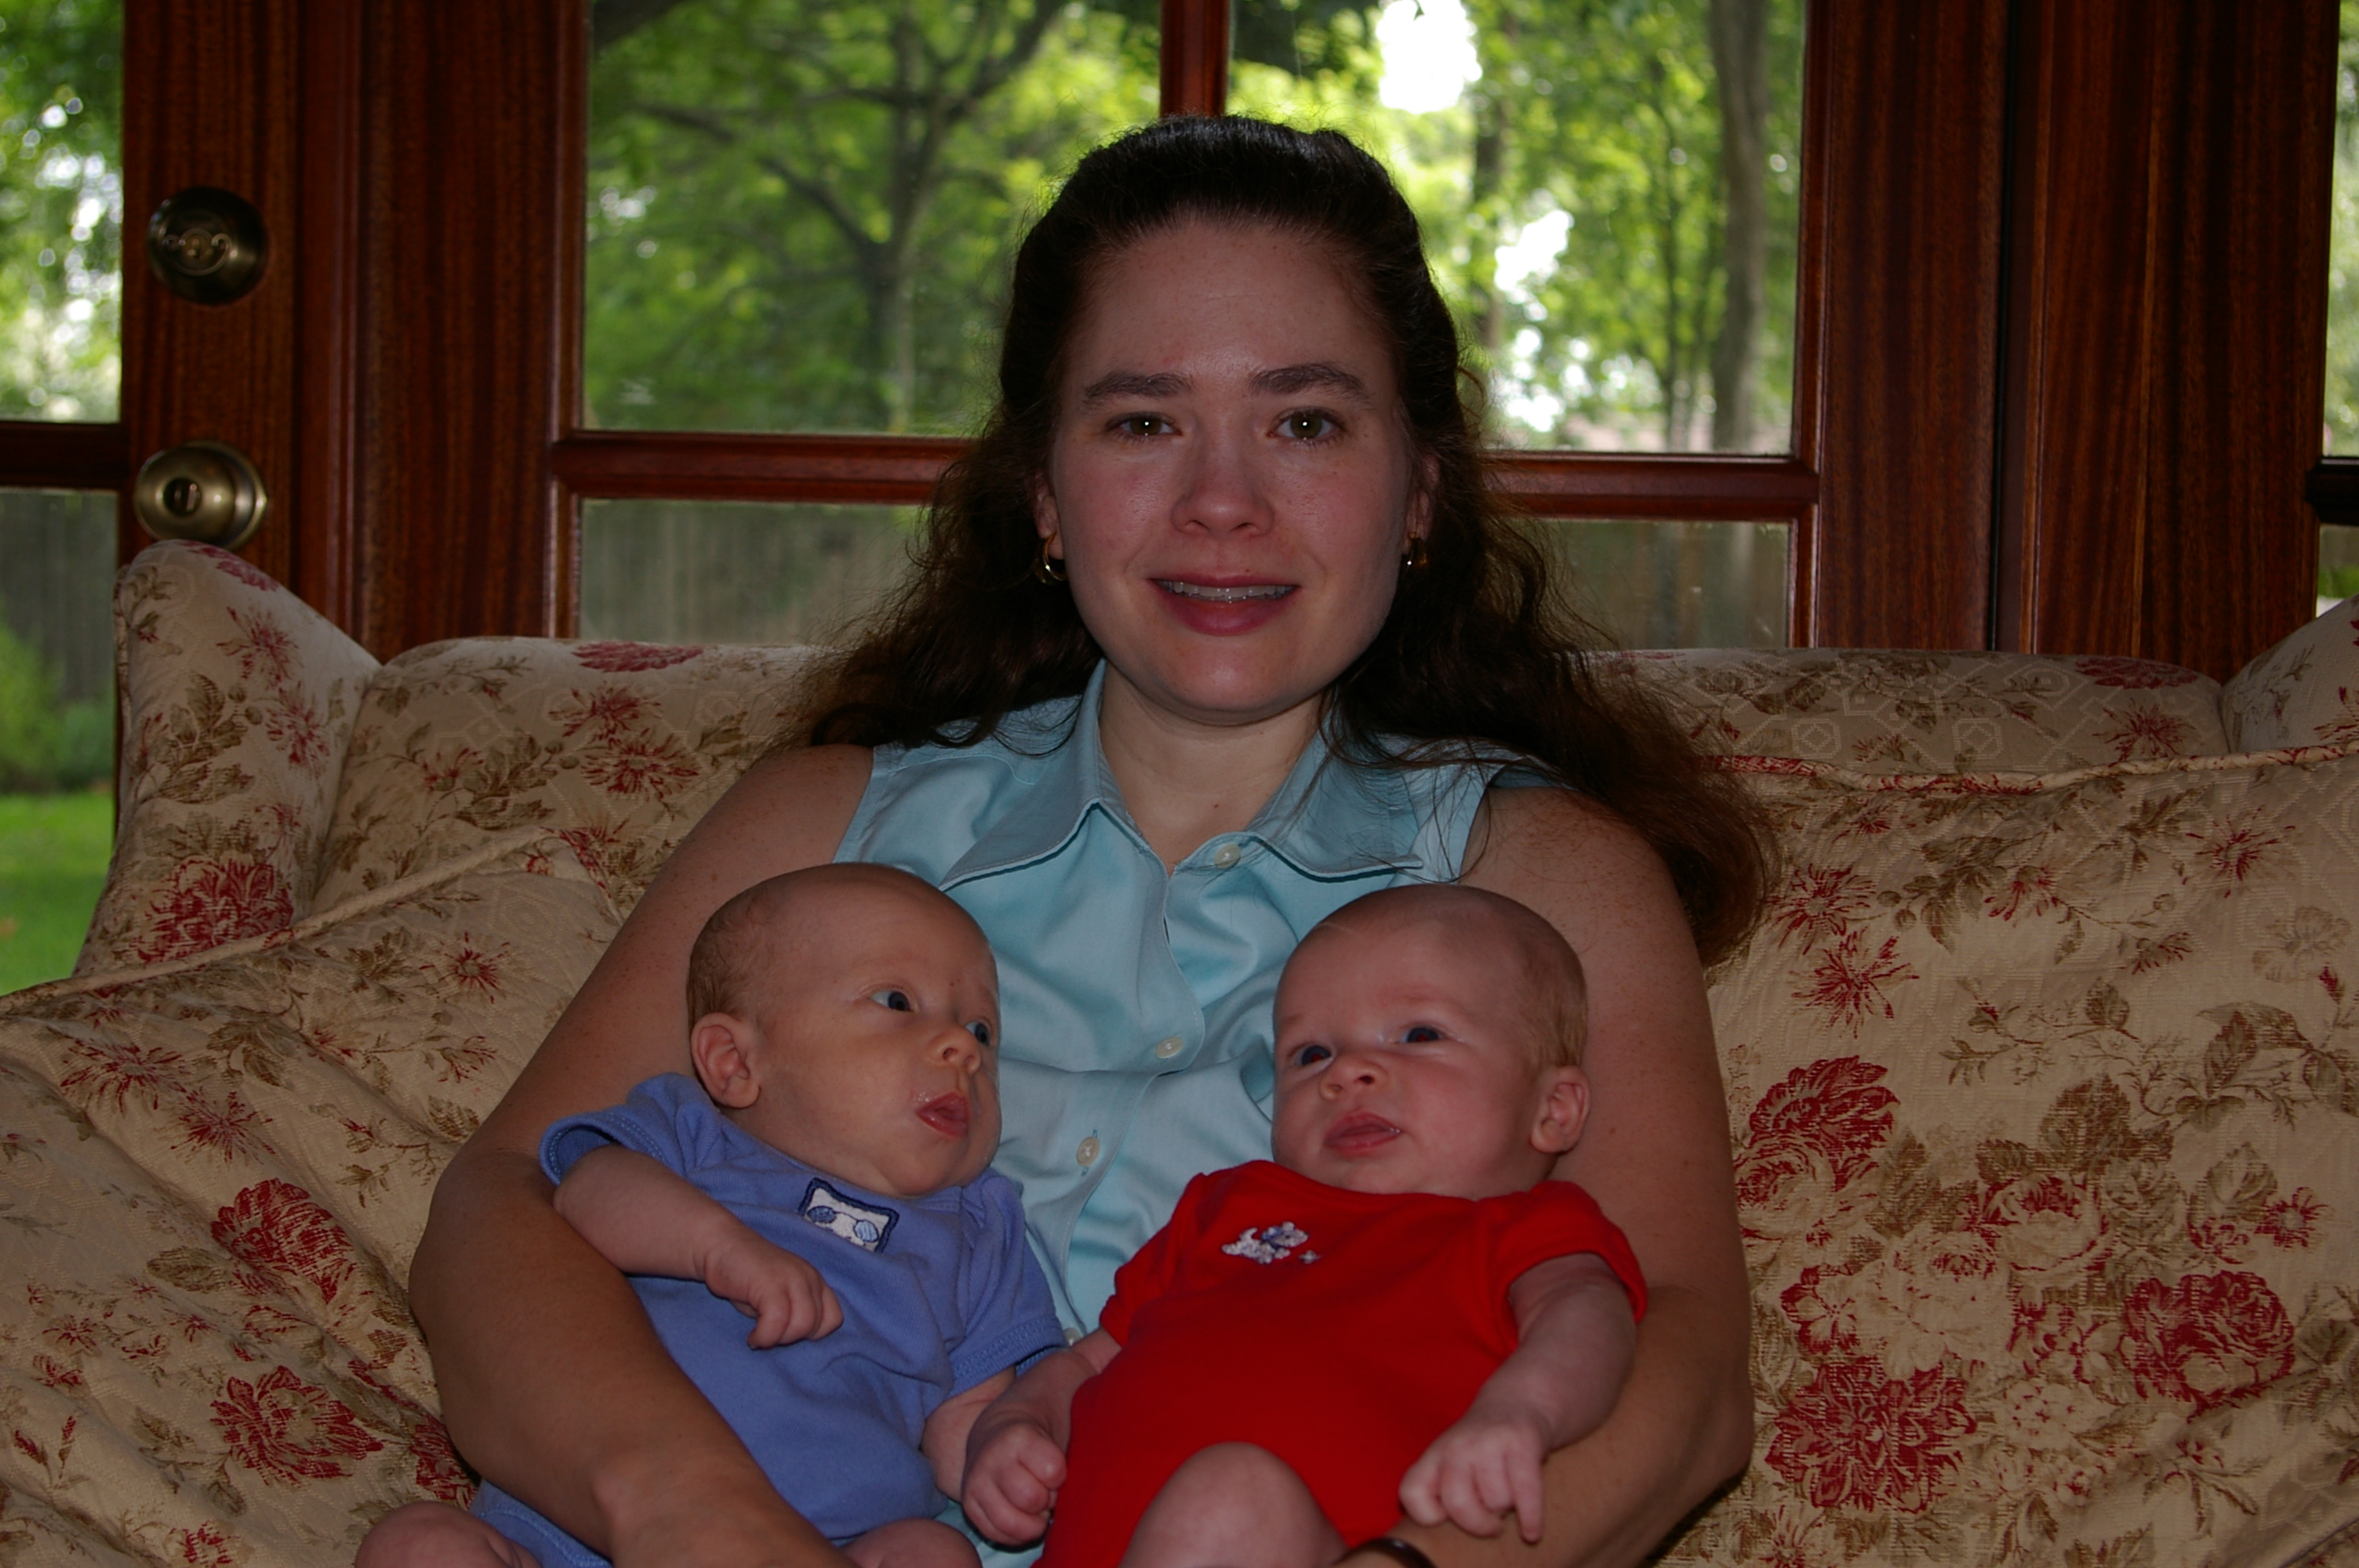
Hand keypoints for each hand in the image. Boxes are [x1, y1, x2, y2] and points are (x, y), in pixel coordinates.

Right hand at [704, 1230, 842, 1347]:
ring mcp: (792, 1278)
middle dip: (790, 1339)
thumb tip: (798, 1339)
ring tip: (760, 1335)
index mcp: (814, 1281)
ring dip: (778, 1339)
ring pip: (801, 1325)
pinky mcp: (771, 1282)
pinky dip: (764, 1337)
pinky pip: (777, 1322)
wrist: (720, 1245)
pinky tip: (752, 1337)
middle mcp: (809, 1278)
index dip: (812, 1334)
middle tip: (768, 1335)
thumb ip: (794, 1312)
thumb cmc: (746, 1276)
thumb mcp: (779, 1296)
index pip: (833, 1318)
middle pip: (816, 1325)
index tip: (786, 1332)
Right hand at [960, 1410, 1065, 1547]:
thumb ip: (1069, 1456)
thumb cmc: (1036, 1436)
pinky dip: (1016, 1534)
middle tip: (1045, 1489)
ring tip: (1034, 1507)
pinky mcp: (969, 1505)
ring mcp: (977, 1483)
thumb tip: (1078, 1496)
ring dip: (1031, 1522)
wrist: (996, 1431)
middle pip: (1031, 1499)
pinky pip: (996, 1534)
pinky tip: (1022, 1517)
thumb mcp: (1055, 1429)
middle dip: (1046, 1500)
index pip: (1053, 1471)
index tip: (1056, 1469)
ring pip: (1011, 1523)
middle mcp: (992, 1459)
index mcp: (1018, 1436)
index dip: (1061, 1476)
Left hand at [1398, 1401, 1550, 1543]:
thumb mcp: (1451, 1462)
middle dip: (1478, 1524)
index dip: (1428, 1515)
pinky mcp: (1521, 1442)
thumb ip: (1441, 1492)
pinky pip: (1526, 1493)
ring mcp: (1489, 1442)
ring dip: (1508, 1508)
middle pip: (1458, 1503)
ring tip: (1509, 1495)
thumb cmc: (1481, 1449)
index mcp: (1434, 1455)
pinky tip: (1531, 1533)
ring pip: (1498, 1501)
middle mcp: (1457, 1446)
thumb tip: (1446, 1534)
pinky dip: (1531, 1519)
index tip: (1449, 1518)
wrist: (1516, 1401)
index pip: (1412, 1493)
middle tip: (1490, 1523)